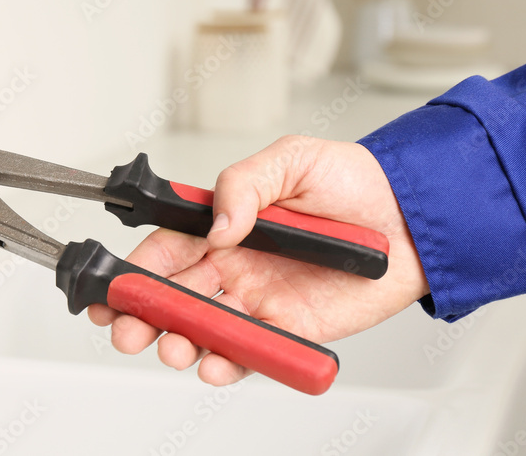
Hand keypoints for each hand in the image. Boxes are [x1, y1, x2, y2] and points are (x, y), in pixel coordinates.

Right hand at [87, 135, 428, 385]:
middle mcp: (234, 266)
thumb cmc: (354, 182)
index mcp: (223, 225)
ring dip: (179, 344)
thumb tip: (217, 225)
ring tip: (172, 349)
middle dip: (143, 317)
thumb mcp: (292, 160)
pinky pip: (251, 354)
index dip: (134, 272)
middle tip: (127, 330)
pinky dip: (227, 365)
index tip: (111, 289)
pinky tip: (212, 365)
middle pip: (173, 298)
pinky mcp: (291, 330)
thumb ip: (244, 184)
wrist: (415, 217)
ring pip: (204, 330)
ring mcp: (259, 301)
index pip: (164, 251)